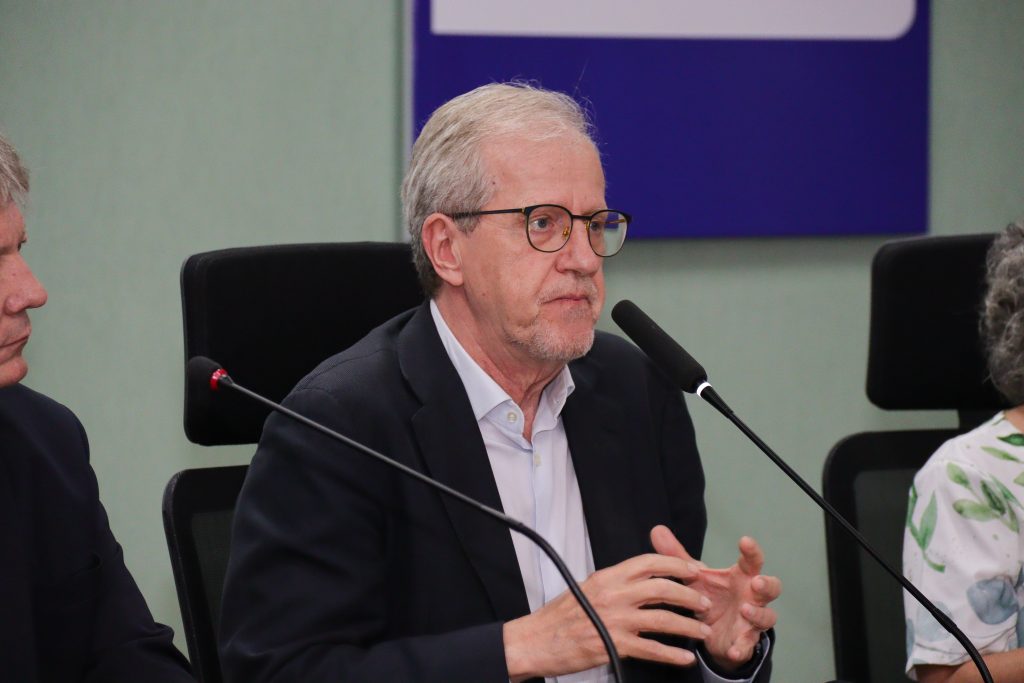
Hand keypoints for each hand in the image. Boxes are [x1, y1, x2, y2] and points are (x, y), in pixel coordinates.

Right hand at [503, 553, 710, 680]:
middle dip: (690, 595)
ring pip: (663, 619)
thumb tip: (640, 579)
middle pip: (662, 588)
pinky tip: (684, 658)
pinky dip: (673, 655)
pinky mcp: (614, 644)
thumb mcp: (587, 588)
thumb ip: (614, 583)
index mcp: (607, 577)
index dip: (676, 565)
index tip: (693, 571)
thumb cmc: (560, 617)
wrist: (536, 640)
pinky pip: (652, 649)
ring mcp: (615, 620)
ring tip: (703, 632)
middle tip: (704, 602)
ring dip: (688, 626)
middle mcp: (614, 594)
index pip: (648, 563)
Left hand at [651, 525, 780, 671]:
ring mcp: (751, 620)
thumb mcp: (693, 576)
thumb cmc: (710, 595)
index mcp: (741, 576)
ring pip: (766, 617)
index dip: (752, 551)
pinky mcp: (744, 641)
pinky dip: (742, 648)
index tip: (745, 541)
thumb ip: (677, 555)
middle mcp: (752, 596)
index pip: (752, 560)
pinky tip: (734, 650)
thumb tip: (657, 529)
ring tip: (745, 609)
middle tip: (756, 582)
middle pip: (771, 588)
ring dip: (758, 614)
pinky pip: (748, 645)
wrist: (711, 631)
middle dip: (767, 584)